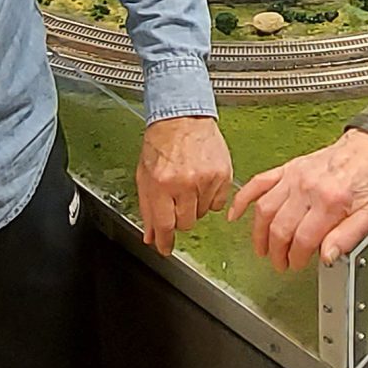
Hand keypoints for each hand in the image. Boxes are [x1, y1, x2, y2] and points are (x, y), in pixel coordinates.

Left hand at [137, 115, 233, 255]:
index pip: (165, 225)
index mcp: (161, 184)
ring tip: (188, 185)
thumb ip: (147, 208)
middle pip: (186, 223)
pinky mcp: (223, 174)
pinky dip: (210, 198)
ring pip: (202, 214)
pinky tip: (202, 182)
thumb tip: (151, 236)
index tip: (165, 249)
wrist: (182, 118)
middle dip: (179, 217)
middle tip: (176, 201)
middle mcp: (185, 183)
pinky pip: (218, 203)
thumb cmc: (161, 144)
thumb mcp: (144, 176)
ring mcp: (206, 179)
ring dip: (194, 206)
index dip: (165, 242)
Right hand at [229, 129, 367, 270]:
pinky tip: (236, 214)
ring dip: (259, 234)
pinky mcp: (288, 168)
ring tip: (262, 248)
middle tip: (279, 263)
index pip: (302, 239)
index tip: (296, 265)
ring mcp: (294, 177)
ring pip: (265, 210)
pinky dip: (243, 199)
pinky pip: (259, 183)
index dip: (296, 258)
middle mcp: (309, 188)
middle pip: (280, 228)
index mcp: (331, 202)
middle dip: (276, 252)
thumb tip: (327, 256)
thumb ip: (348, 237)